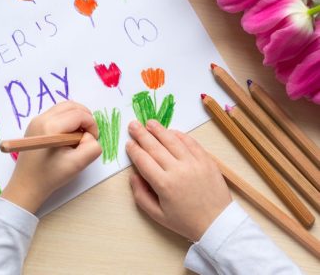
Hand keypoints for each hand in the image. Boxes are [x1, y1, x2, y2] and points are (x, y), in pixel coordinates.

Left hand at [1, 101, 101, 213]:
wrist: (27, 185)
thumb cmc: (51, 176)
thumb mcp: (77, 164)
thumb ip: (92, 147)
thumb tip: (89, 136)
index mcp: (51, 127)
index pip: (79, 114)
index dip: (92, 125)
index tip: (92, 140)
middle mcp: (41, 118)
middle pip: (71, 105)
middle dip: (85, 118)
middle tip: (88, 135)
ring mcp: (36, 120)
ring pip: (64, 107)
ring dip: (76, 118)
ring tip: (78, 137)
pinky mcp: (35, 124)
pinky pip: (56, 113)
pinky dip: (67, 120)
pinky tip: (67, 137)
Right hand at [126, 119, 231, 240]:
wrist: (217, 223)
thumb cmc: (185, 221)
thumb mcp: (157, 215)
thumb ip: (140, 195)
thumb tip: (133, 175)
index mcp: (164, 184)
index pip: (143, 161)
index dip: (134, 150)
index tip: (128, 143)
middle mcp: (178, 170)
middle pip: (155, 147)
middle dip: (141, 135)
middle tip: (133, 125)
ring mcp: (194, 163)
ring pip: (172, 141)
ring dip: (159, 130)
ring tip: (150, 123)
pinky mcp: (206, 160)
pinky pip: (191, 143)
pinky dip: (180, 135)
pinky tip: (171, 131)